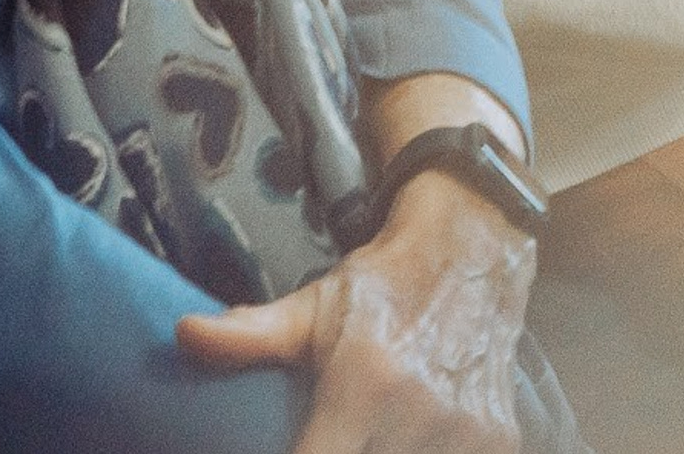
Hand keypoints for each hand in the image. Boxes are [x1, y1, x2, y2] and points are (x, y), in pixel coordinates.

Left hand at [178, 164, 533, 453]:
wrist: (473, 251)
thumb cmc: (381, 287)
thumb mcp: (315, 306)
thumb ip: (252, 336)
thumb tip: (183, 335)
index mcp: (363, 384)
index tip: (291, 453)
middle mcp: (416, 412)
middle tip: (340, 433)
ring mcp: (464, 432)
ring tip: (376, 429)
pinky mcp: (500, 441)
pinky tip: (416, 433)